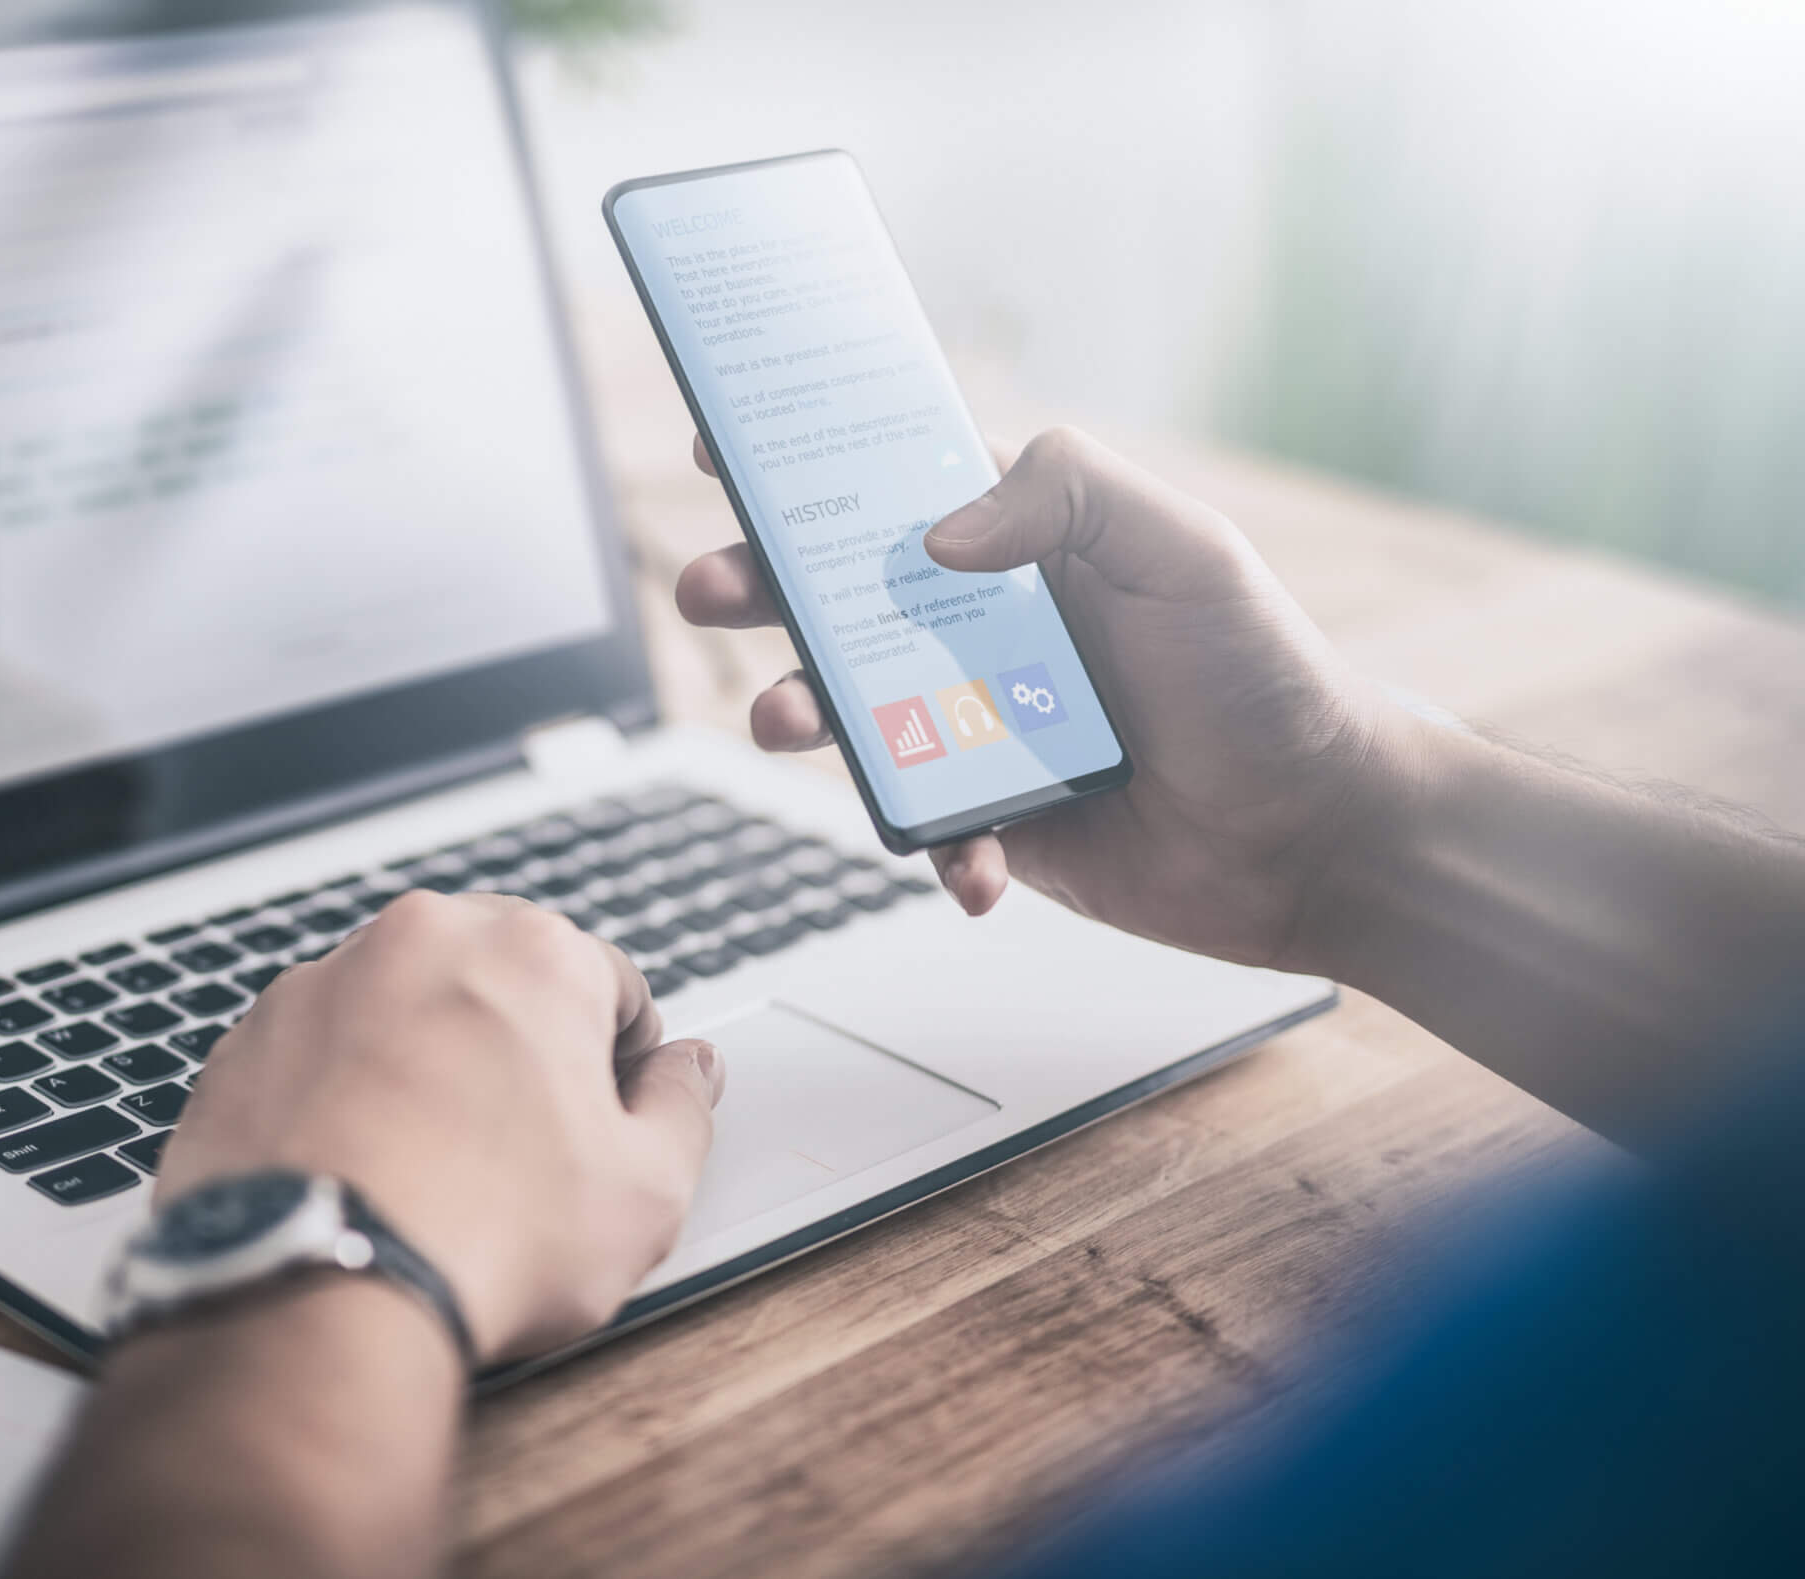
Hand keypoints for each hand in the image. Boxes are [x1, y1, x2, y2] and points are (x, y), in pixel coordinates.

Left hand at [156, 892, 724, 1362]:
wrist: (313, 1288)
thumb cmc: (487, 1236)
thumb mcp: (644, 1190)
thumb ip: (684, 1108)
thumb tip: (692, 1069)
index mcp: (533, 951)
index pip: (610, 985)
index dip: (621, 1065)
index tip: (604, 1124)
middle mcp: (422, 939)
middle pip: (499, 982)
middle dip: (518, 1050)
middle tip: (521, 1152)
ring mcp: (321, 982)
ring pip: (403, 1011)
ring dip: (427, 1065)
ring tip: (432, 1169)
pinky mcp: (246, 1038)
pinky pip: (320, 1052)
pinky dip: (344, 1094)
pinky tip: (361, 1171)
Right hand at [676, 426, 1418, 970]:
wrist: (1320, 837)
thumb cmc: (1269, 679)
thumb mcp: (1187, 551)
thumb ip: (1070, 497)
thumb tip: (940, 532)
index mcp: (1030, 546)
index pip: (899, 486)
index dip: (811, 464)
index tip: (730, 448)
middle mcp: (990, 631)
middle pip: (843, 597)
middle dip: (763, 588)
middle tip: (711, 587)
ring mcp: (982, 727)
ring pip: (857, 714)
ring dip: (804, 714)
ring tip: (785, 722)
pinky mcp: (994, 820)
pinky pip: (926, 831)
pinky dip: (936, 848)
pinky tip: (972, 858)